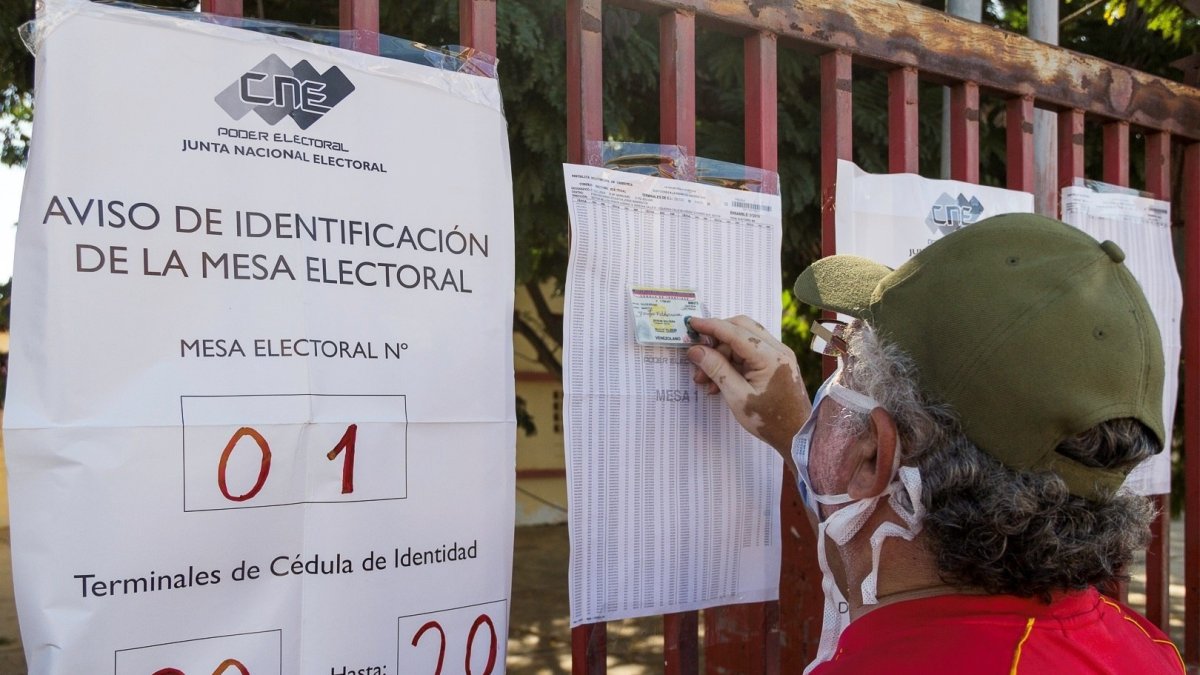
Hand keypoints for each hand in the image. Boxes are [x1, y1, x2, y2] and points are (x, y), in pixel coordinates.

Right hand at [686, 316, 809, 456]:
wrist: (797, 435)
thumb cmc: (769, 421)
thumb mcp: (737, 397)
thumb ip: (717, 369)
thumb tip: (696, 351)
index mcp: (770, 357)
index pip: (735, 332)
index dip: (711, 326)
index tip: (691, 323)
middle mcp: (778, 350)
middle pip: (741, 329)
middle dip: (716, 340)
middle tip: (698, 356)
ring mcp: (779, 355)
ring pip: (743, 341)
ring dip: (722, 355)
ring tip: (705, 379)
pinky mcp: (776, 363)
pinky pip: (750, 353)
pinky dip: (733, 362)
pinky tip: (719, 381)